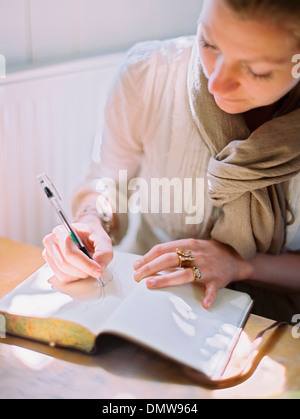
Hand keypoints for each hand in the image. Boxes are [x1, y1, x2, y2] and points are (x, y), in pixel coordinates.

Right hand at [42, 216, 112, 282]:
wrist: (84, 233)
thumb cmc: (91, 234)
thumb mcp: (103, 239)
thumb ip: (104, 252)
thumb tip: (99, 266)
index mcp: (62, 232)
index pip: (70, 253)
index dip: (85, 264)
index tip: (98, 271)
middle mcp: (51, 242)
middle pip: (66, 264)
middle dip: (84, 270)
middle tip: (97, 269)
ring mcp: (49, 253)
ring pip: (64, 272)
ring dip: (80, 274)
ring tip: (88, 266)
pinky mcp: (50, 264)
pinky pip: (62, 277)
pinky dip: (75, 276)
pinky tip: (80, 267)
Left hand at [133, 239, 250, 308]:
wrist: (236, 256)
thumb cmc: (207, 252)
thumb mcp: (191, 246)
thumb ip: (174, 252)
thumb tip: (149, 262)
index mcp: (189, 244)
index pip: (163, 249)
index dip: (147, 257)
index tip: (136, 266)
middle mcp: (197, 255)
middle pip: (170, 259)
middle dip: (150, 267)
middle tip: (136, 277)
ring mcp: (208, 268)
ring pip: (185, 274)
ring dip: (166, 279)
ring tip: (150, 284)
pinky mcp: (218, 281)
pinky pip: (213, 290)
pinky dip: (209, 297)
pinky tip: (203, 304)